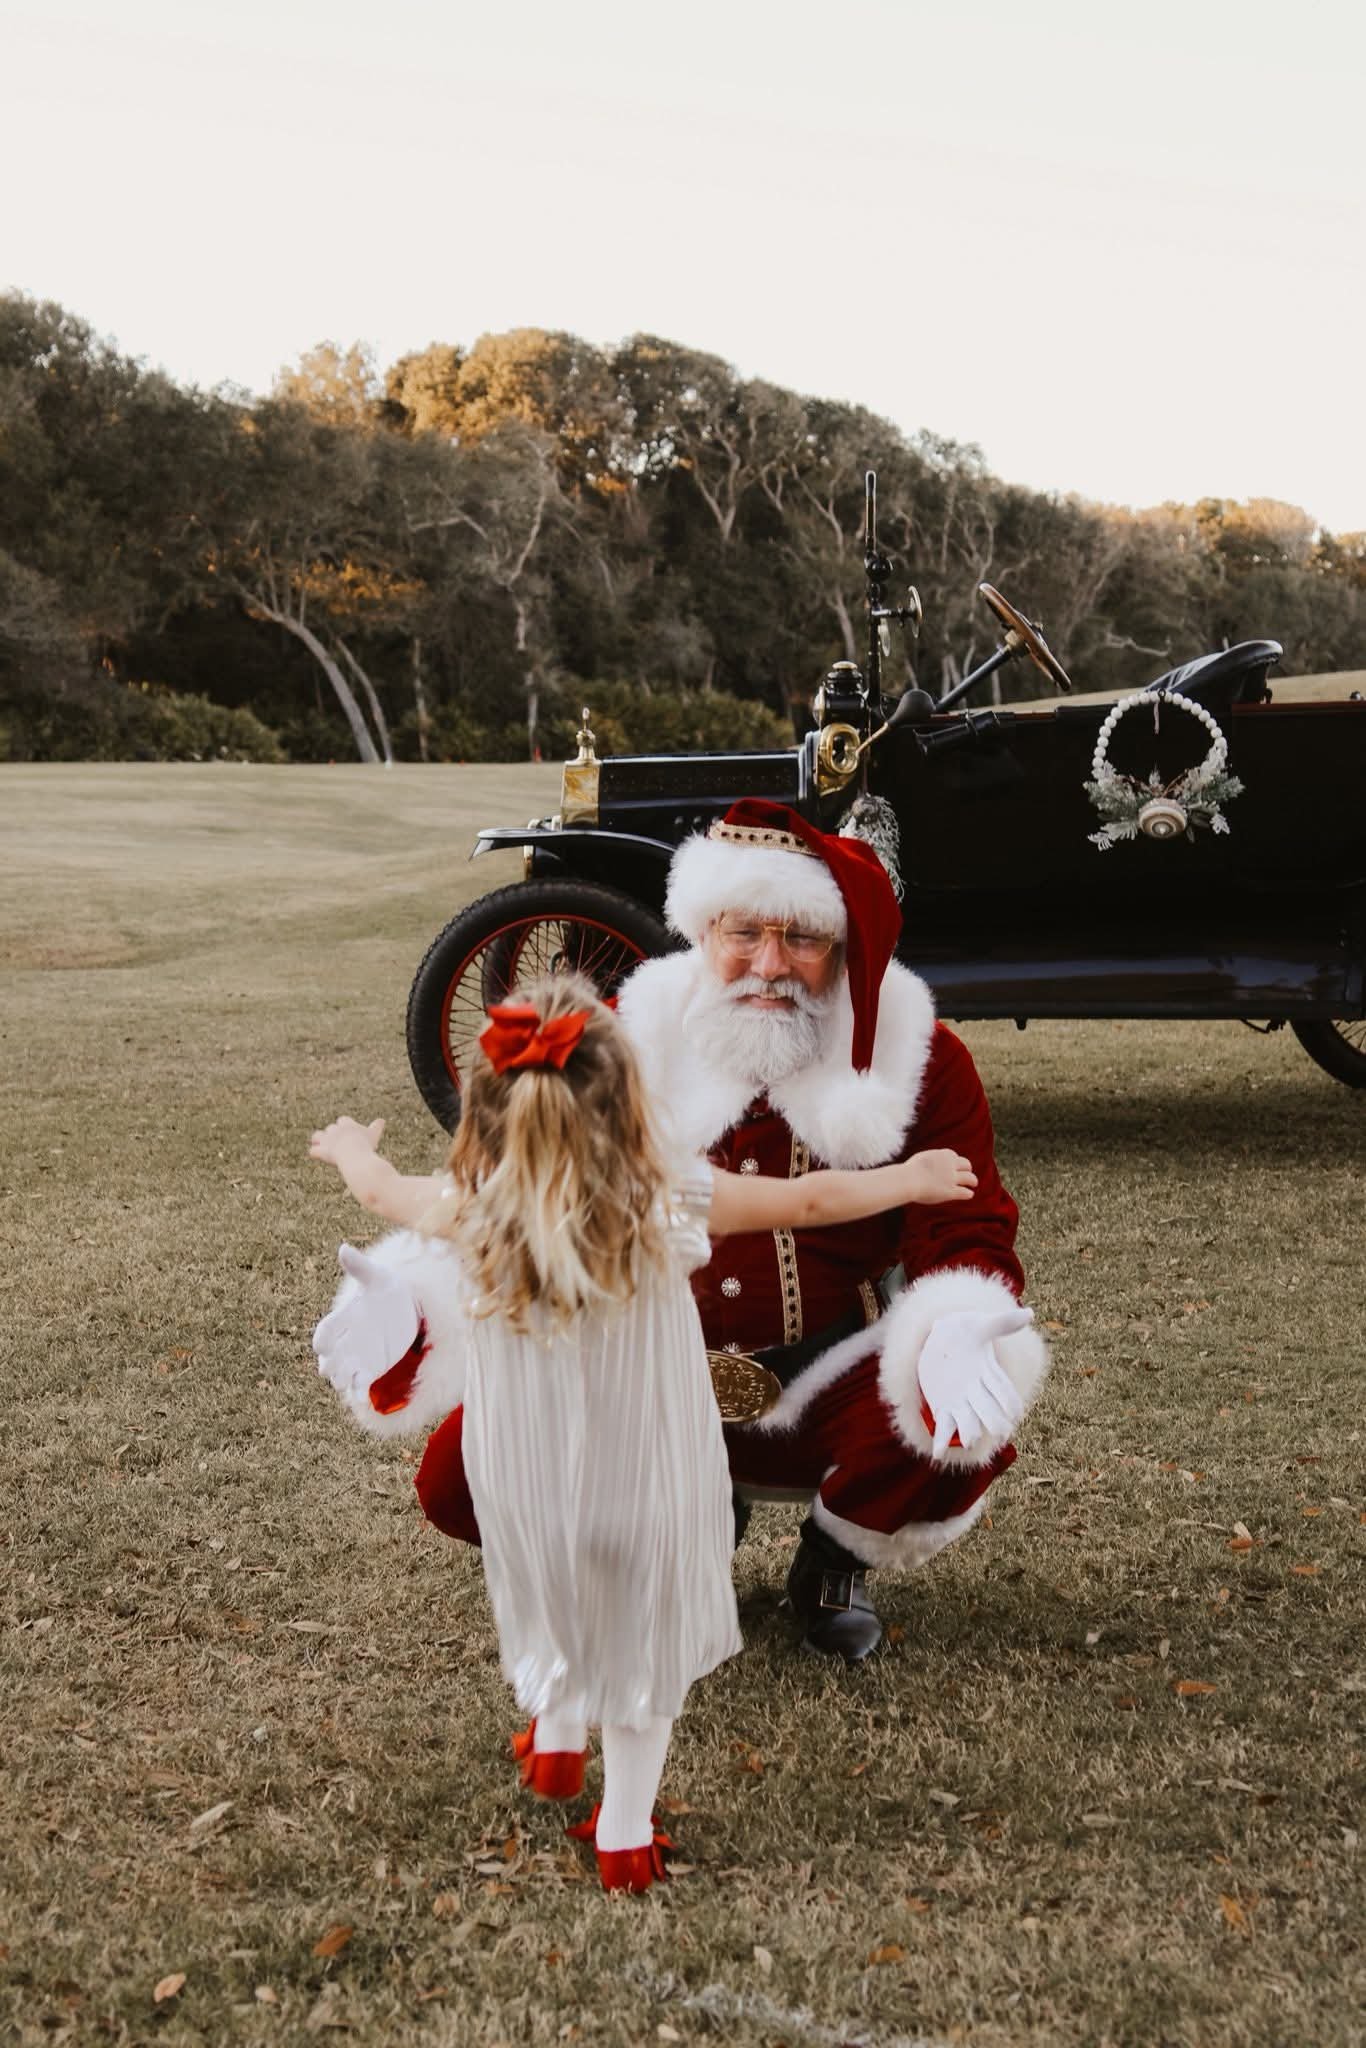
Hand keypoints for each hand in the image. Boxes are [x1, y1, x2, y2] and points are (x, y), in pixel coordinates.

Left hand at [309, 1116, 384, 1168]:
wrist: (357, 1157)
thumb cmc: (367, 1146)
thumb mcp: (373, 1135)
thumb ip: (376, 1127)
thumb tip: (382, 1120)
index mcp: (346, 1124)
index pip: (343, 1120)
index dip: (344, 1127)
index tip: (348, 1134)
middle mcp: (334, 1130)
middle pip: (330, 1128)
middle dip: (333, 1135)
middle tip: (338, 1144)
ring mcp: (327, 1140)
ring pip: (317, 1136)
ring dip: (318, 1141)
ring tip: (322, 1146)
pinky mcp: (322, 1151)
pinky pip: (314, 1151)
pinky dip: (316, 1153)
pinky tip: (319, 1156)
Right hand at [312, 1243, 420, 1394]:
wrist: (406, 1307)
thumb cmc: (387, 1288)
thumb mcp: (377, 1277)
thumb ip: (360, 1267)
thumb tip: (343, 1248)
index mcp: (343, 1319)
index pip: (324, 1332)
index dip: (322, 1339)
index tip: (322, 1345)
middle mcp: (345, 1341)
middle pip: (327, 1360)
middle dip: (329, 1365)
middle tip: (335, 1368)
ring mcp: (356, 1357)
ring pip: (340, 1376)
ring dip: (342, 1380)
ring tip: (350, 1381)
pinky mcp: (370, 1370)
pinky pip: (359, 1385)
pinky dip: (358, 1392)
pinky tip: (363, 1397)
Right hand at [901, 1149, 976, 1204]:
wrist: (908, 1180)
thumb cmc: (909, 1171)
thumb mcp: (921, 1159)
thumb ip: (930, 1160)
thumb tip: (931, 1163)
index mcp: (943, 1155)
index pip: (954, 1156)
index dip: (956, 1162)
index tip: (956, 1166)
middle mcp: (950, 1165)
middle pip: (966, 1164)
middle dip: (968, 1169)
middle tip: (968, 1174)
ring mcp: (952, 1178)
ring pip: (970, 1178)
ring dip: (973, 1181)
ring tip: (973, 1184)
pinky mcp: (950, 1191)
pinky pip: (965, 1192)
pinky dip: (968, 1193)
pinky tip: (969, 1194)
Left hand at [917, 1305, 1032, 1457]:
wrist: (940, 1338)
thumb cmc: (963, 1330)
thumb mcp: (979, 1325)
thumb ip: (1001, 1323)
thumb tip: (1030, 1313)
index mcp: (988, 1374)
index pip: (1004, 1390)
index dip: (1010, 1403)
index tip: (1016, 1414)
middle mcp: (977, 1392)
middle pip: (989, 1410)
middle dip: (994, 1420)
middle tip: (1000, 1431)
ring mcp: (960, 1402)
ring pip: (968, 1422)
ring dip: (969, 1431)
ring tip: (969, 1440)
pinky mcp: (943, 1407)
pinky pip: (944, 1428)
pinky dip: (942, 1441)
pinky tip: (938, 1454)